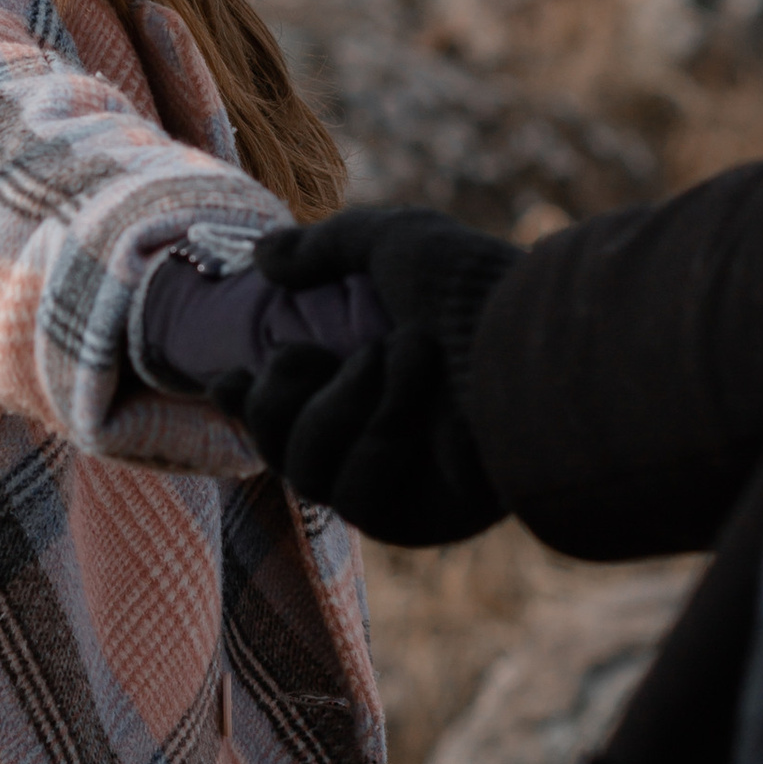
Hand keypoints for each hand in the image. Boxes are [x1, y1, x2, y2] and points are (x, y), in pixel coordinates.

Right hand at [236, 207, 518, 543]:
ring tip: (401, 356)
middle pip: (281, 446)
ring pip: (308, 472)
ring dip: (341, 405)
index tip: (226, 380)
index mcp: (375, 382)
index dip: (248, 403)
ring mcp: (404, 484)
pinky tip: (418, 396)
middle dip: (280, 397)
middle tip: (306, 355)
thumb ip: (323, 248)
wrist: (535, 339)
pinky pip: (353, 498)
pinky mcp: (425, 520)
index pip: (289, 412)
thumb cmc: (473, 287)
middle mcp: (387, 436)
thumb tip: (261, 256)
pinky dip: (377, 436)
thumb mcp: (391, 243)